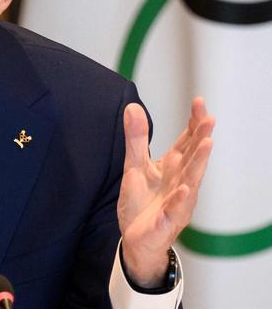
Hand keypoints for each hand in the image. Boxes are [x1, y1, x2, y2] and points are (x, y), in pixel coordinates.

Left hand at [117, 97, 213, 286]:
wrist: (136, 239)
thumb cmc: (142, 202)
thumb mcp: (134, 166)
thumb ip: (136, 139)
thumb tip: (133, 107)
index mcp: (172, 168)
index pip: (187, 142)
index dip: (194, 123)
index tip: (199, 102)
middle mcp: (180, 182)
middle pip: (193, 157)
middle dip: (201, 138)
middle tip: (209, 119)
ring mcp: (176, 203)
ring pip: (190, 181)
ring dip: (199, 163)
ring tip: (207, 143)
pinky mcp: (166, 222)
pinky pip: (175, 210)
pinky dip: (181, 199)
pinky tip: (185, 188)